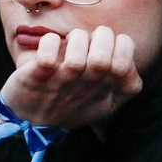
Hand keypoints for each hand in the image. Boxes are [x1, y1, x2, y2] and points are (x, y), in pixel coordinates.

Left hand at [0, 26, 141, 128]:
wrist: (30, 123)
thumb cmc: (71, 104)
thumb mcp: (105, 103)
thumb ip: (125, 85)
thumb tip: (131, 64)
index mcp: (103, 91)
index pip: (124, 67)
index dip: (123, 48)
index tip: (110, 45)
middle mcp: (83, 89)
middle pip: (101, 60)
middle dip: (100, 38)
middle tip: (90, 40)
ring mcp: (59, 84)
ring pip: (75, 59)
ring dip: (76, 40)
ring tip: (70, 41)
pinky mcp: (35, 78)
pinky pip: (45, 57)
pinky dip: (49, 43)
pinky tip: (49, 44)